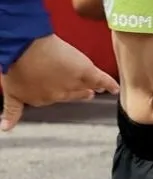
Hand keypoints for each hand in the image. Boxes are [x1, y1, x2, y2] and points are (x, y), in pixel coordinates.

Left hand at [0, 35, 119, 130]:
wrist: (23, 50)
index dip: (59, 93)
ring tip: (100, 90)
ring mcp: (72, 83)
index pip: (53, 98)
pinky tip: (115, 89)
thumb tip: (5, 129)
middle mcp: (59, 95)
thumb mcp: (11, 94)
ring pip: (86, 87)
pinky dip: (109, 84)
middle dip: (80, 94)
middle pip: (72, 94)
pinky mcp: (84, 72)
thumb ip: (11, 112)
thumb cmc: (14, 68)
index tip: (64, 92)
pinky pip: (101, 80)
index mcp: (42, 100)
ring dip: (94, 88)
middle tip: (89, 93)